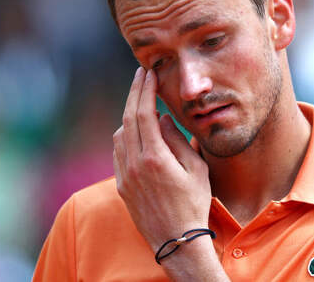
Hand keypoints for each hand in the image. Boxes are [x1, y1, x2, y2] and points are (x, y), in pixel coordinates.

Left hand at [113, 67, 211, 251]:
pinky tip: (134, 130)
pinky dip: (124, 135)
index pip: (145, 114)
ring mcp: (125, 175)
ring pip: (120, 134)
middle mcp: (135, 164)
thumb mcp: (196, 170)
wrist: (176, 240)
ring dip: (129, 114)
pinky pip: (117, 151)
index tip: (149, 74)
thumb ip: (178, 140)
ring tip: (141, 102)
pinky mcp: (121, 185)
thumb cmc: (193, 203)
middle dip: (134, 93)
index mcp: (156, 158)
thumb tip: (162, 117)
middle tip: (140, 75)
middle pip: (128, 118)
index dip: (146, 90)